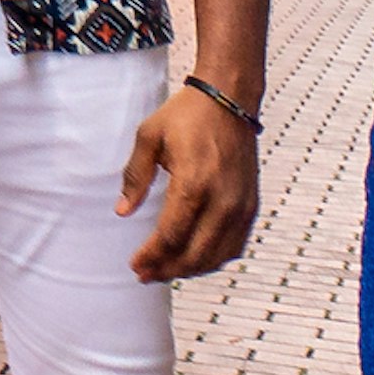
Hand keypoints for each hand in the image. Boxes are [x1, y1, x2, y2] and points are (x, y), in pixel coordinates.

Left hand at [122, 79, 258, 282]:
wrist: (229, 99)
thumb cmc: (188, 115)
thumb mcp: (149, 137)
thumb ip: (135, 176)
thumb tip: (123, 211)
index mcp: (194, 182)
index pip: (171, 235)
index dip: (152, 256)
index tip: (135, 265)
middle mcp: (222, 199)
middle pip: (194, 254)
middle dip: (167, 270)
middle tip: (146, 275)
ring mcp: (240, 205)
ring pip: (217, 256)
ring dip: (190, 269)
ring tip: (166, 270)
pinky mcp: (251, 205)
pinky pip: (235, 245)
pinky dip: (214, 259)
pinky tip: (195, 259)